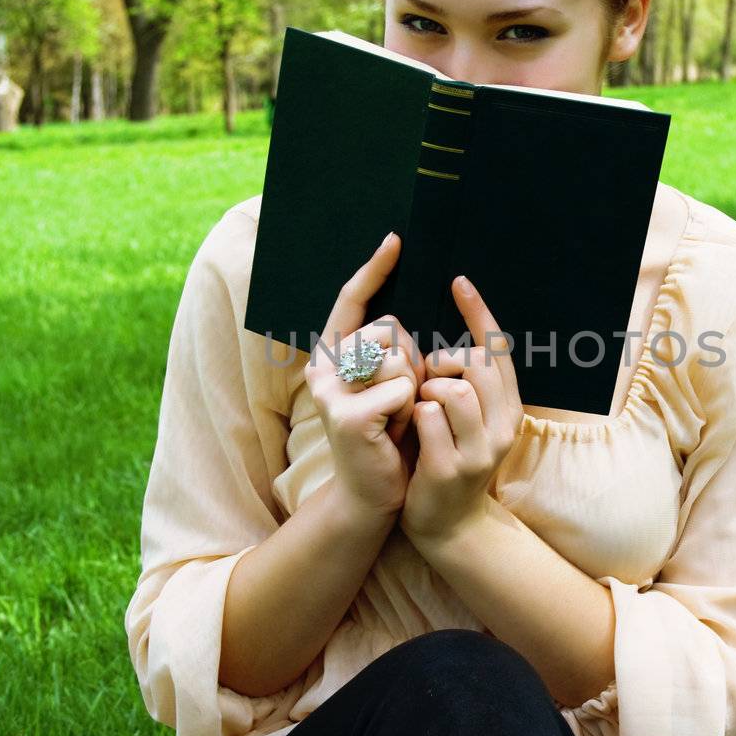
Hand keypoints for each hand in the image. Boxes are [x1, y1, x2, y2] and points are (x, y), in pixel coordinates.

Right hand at [304, 232, 426, 518]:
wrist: (374, 495)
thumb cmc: (389, 437)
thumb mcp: (390, 386)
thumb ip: (389, 353)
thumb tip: (403, 319)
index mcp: (332, 356)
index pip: (352, 301)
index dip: (373, 270)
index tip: (395, 240)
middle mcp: (323, 368)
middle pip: (390, 329)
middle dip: (411, 361)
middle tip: (399, 400)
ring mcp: (331, 392)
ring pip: (400, 358)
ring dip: (413, 389)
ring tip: (397, 418)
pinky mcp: (347, 416)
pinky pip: (403, 389)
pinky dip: (410, 412)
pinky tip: (394, 433)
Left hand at [399, 274, 523, 543]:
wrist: (448, 523)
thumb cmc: (450, 459)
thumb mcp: (469, 420)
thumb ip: (468, 386)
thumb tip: (453, 345)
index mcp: (510, 409)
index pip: (497, 350)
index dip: (478, 312)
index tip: (459, 281)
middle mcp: (503, 427)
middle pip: (475, 364)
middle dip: (444, 362)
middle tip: (428, 379)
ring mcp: (480, 449)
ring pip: (452, 389)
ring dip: (427, 392)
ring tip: (421, 408)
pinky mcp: (451, 467)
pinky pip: (427, 417)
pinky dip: (414, 416)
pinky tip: (412, 432)